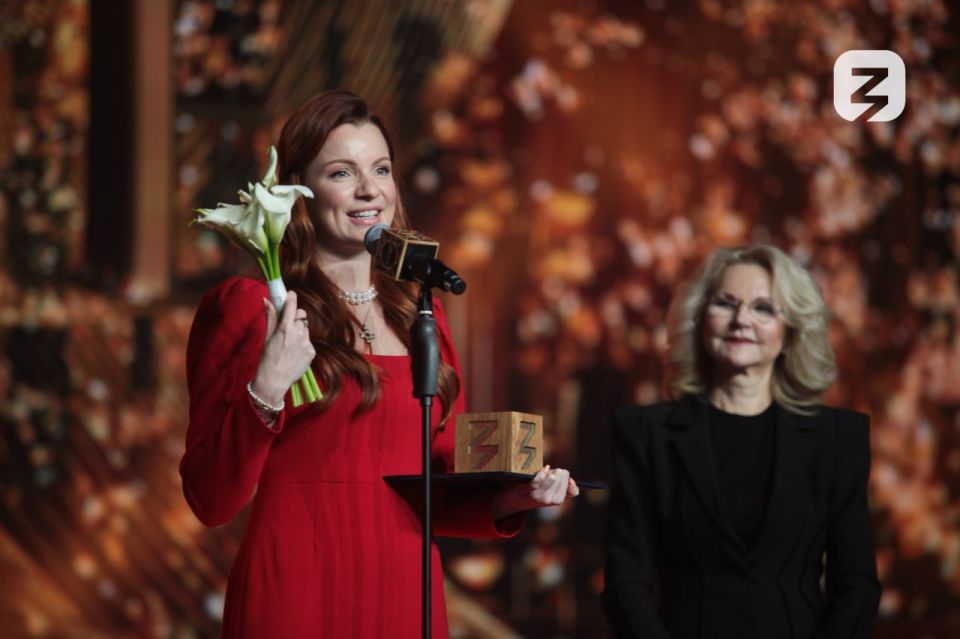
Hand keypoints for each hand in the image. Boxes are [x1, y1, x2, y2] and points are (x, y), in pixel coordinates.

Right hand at [251, 291, 315, 405]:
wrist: (274, 381)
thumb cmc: (267, 359)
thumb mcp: (267, 337)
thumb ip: (270, 317)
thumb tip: (267, 300)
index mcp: (285, 329)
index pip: (292, 305)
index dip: (291, 298)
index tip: (290, 294)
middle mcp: (298, 334)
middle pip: (301, 315)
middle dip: (295, 316)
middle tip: (287, 324)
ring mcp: (307, 343)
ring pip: (305, 328)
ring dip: (299, 330)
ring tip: (289, 343)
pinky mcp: (312, 352)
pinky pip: (308, 341)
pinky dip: (302, 343)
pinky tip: (294, 352)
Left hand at [492, 465, 579, 520]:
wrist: (513, 500)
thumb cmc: (534, 492)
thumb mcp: (550, 492)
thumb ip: (564, 488)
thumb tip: (573, 483)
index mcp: (558, 501)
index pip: (572, 488)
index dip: (567, 478)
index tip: (561, 476)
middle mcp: (551, 500)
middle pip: (562, 478)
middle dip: (558, 472)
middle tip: (551, 473)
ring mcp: (541, 496)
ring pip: (553, 477)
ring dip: (551, 471)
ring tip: (547, 471)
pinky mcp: (531, 490)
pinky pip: (540, 478)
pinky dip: (542, 472)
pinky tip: (544, 469)